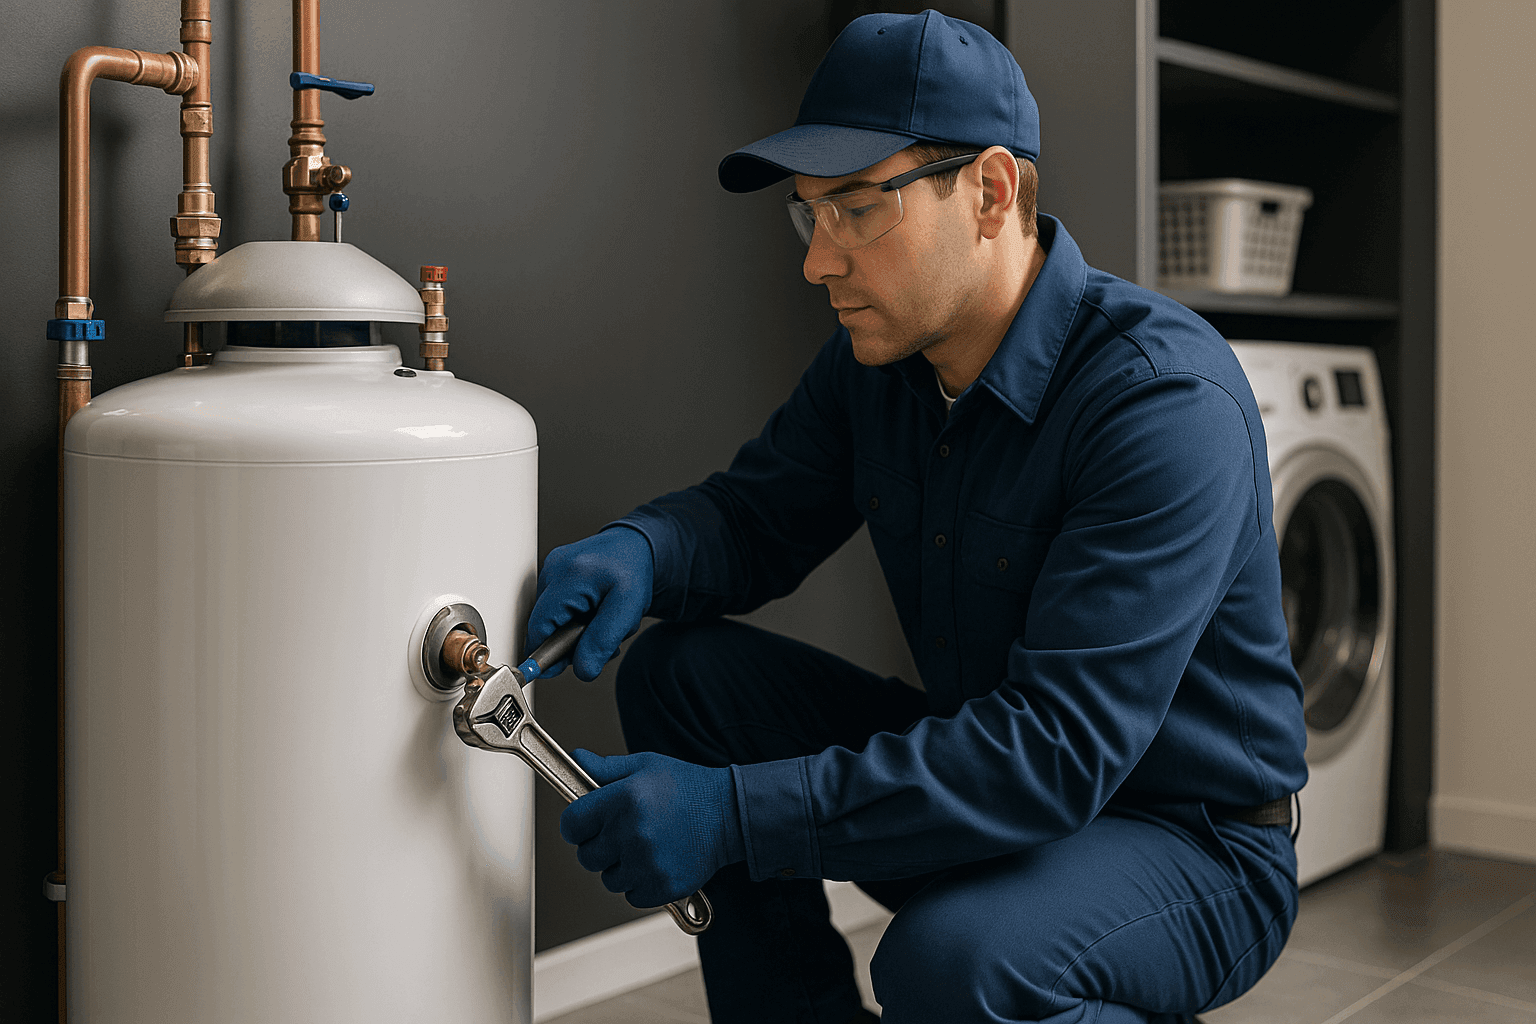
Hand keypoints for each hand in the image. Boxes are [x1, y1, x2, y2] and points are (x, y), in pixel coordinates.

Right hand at [526, 526, 652, 679]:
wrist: (635, 545)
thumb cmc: (633, 570)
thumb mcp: (628, 609)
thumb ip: (604, 641)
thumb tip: (583, 670)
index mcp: (570, 577)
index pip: (539, 628)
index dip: (544, 655)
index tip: (555, 671)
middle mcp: (554, 570)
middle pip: (545, 626)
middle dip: (572, 641)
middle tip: (602, 636)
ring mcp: (550, 570)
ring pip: (551, 619)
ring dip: (575, 629)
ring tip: (601, 618)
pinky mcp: (553, 574)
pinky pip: (556, 607)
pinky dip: (574, 616)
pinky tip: (592, 610)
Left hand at [560, 749, 745, 908]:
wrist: (730, 813)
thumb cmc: (689, 787)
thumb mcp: (646, 766)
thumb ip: (606, 768)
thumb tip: (577, 759)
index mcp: (622, 800)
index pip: (571, 825)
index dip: (576, 825)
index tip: (586, 825)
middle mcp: (631, 834)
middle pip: (586, 856)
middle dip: (598, 846)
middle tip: (622, 834)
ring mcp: (646, 863)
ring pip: (608, 878)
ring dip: (620, 867)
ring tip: (645, 846)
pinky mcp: (662, 886)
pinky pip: (631, 895)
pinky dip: (640, 884)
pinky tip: (656, 862)